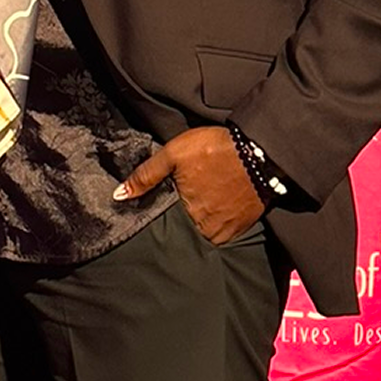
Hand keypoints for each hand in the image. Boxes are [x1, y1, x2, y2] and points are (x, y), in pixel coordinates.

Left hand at [113, 127, 262, 243]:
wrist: (261, 151)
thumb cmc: (216, 150)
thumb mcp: (174, 154)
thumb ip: (146, 176)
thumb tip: (119, 196)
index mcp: (187, 214)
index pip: (166, 222)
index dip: (163, 212)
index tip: (164, 201)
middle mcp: (206, 229)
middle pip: (186, 227)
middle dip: (182, 216)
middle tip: (188, 195)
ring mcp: (226, 231)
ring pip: (204, 230)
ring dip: (201, 218)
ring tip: (203, 197)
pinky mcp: (242, 228)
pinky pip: (223, 230)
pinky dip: (218, 219)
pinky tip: (217, 201)